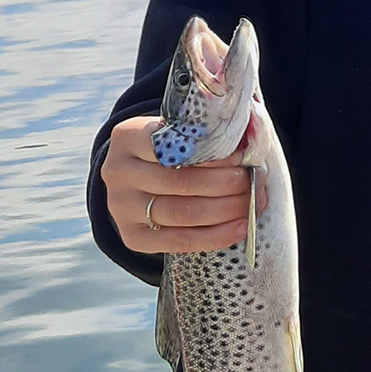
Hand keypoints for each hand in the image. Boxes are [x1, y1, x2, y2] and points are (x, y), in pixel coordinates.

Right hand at [101, 114, 265, 253]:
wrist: (136, 178)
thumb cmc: (168, 150)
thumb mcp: (176, 130)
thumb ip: (204, 132)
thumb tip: (249, 141)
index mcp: (127, 137)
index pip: (174, 146)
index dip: (212, 155)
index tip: (241, 157)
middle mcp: (117, 172)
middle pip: (181, 182)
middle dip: (225, 185)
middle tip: (252, 183)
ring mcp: (121, 208)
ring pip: (182, 213)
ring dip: (224, 210)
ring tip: (251, 204)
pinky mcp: (133, 236)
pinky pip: (178, 241)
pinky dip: (214, 236)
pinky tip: (239, 228)